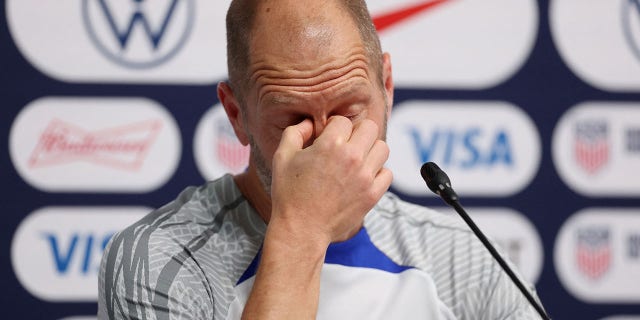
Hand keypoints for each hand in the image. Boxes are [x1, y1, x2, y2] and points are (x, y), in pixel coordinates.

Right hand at [269, 116, 392, 243]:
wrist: (301, 229)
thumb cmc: (289, 193)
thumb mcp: (282, 157)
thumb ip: (295, 132)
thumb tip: (309, 122)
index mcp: (330, 145)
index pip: (343, 121)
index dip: (333, 127)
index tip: (327, 138)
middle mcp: (352, 157)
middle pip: (369, 127)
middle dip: (356, 132)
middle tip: (345, 145)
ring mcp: (365, 177)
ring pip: (383, 148)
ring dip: (370, 150)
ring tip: (356, 160)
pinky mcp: (372, 194)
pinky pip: (387, 173)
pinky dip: (377, 173)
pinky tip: (362, 177)